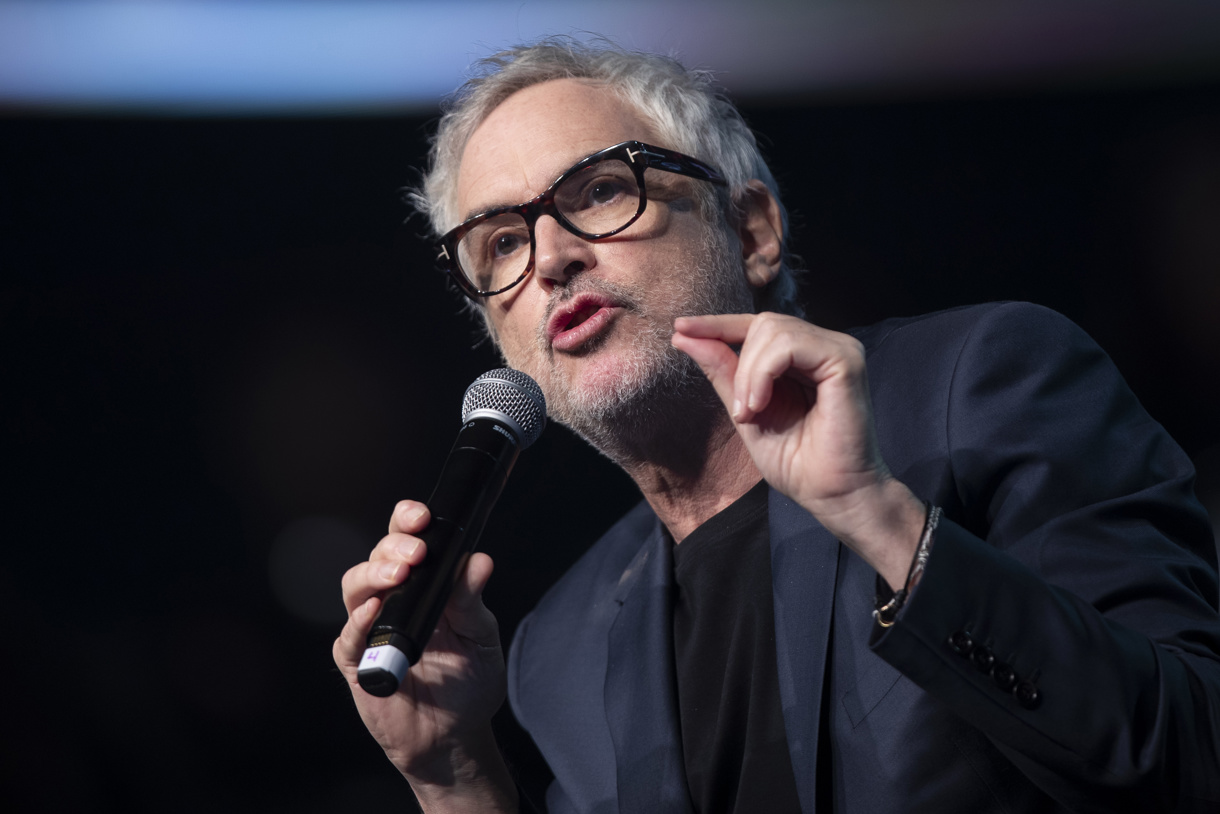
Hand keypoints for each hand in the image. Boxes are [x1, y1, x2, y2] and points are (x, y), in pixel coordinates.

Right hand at [333, 500, 515, 810]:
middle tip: (416, 553)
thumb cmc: (467, 681)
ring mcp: (371, 630)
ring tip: (398, 575)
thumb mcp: (480, 635)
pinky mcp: (357, 663)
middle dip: (393, 547)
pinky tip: (375, 613)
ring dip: (373, 575)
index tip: (421, 516)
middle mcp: (393, 600)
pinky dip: (358, 623)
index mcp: (423, 585)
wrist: (455, 734)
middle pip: (377, 558)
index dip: (407, 522)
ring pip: (355, 588)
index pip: (406, 541)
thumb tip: (478, 561)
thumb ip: (473, 599)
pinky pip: (348, 638)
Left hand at [672, 312, 923, 587]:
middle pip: (762, 324)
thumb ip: (722, 372)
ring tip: (752, 412)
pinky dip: (763, 373)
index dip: (716, 324)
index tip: (679, 327)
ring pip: (772, 329)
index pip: (756, 325)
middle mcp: (824, 346)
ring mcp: (839, 349)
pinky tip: (760, 405)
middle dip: (738, 365)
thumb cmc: (797, 463)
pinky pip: (788, 345)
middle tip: (742, 412)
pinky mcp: (847, 360)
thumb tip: (684, 336)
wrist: (833, 496)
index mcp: (804, 357)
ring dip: (749, 374)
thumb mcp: (746, 413)